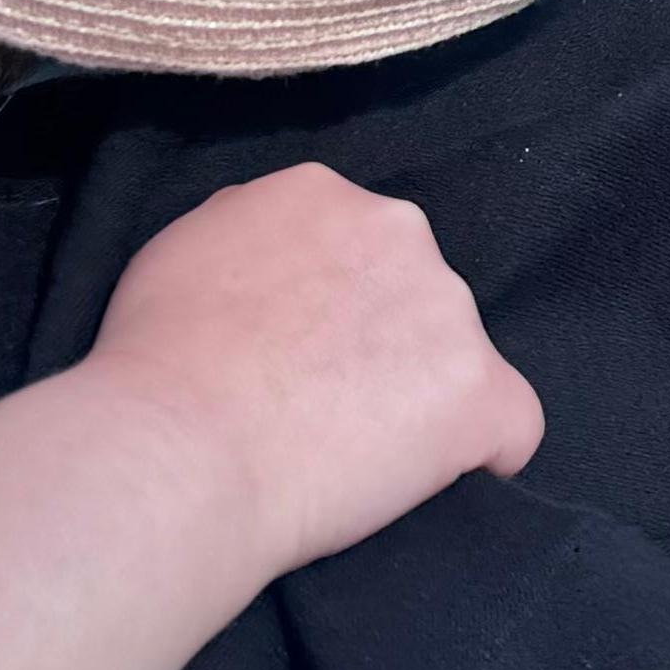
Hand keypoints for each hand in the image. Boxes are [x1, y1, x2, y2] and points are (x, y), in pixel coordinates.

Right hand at [81, 161, 542, 580]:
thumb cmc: (156, 361)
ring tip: (350, 451)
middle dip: (380, 340)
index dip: (333, 305)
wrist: (179, 448)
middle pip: (411, 290)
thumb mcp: (180, 252)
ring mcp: (447, 311)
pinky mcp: (478, 391)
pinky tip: (444, 475)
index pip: (355, 243)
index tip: (297, 351)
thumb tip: (273, 255)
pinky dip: (486, 451)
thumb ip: (244, 237)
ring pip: (455, 354)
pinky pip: (513, 424)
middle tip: (319, 403)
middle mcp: (399, 231)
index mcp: (324, 194)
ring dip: (420, 394)